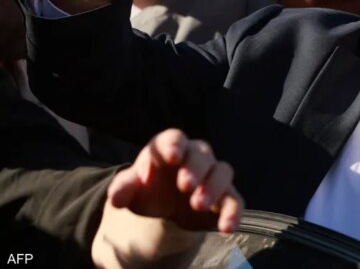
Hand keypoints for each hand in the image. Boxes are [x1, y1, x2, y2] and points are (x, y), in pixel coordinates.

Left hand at [91, 129, 241, 266]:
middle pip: (201, 154)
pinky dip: (233, 212)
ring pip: (222, 171)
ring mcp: (213, 176)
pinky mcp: (225, 196)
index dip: (174, 145)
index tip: (172, 156)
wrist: (165, 207)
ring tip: (197, 205)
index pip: (174, 138)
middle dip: (195, 169)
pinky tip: (226, 227)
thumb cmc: (148, 190)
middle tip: (185, 186)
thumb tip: (117, 197)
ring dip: (213, 187)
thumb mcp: (130, 190)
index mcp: (170, 148)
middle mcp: (195, 157)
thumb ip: (122, 189)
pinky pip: (235, 200)